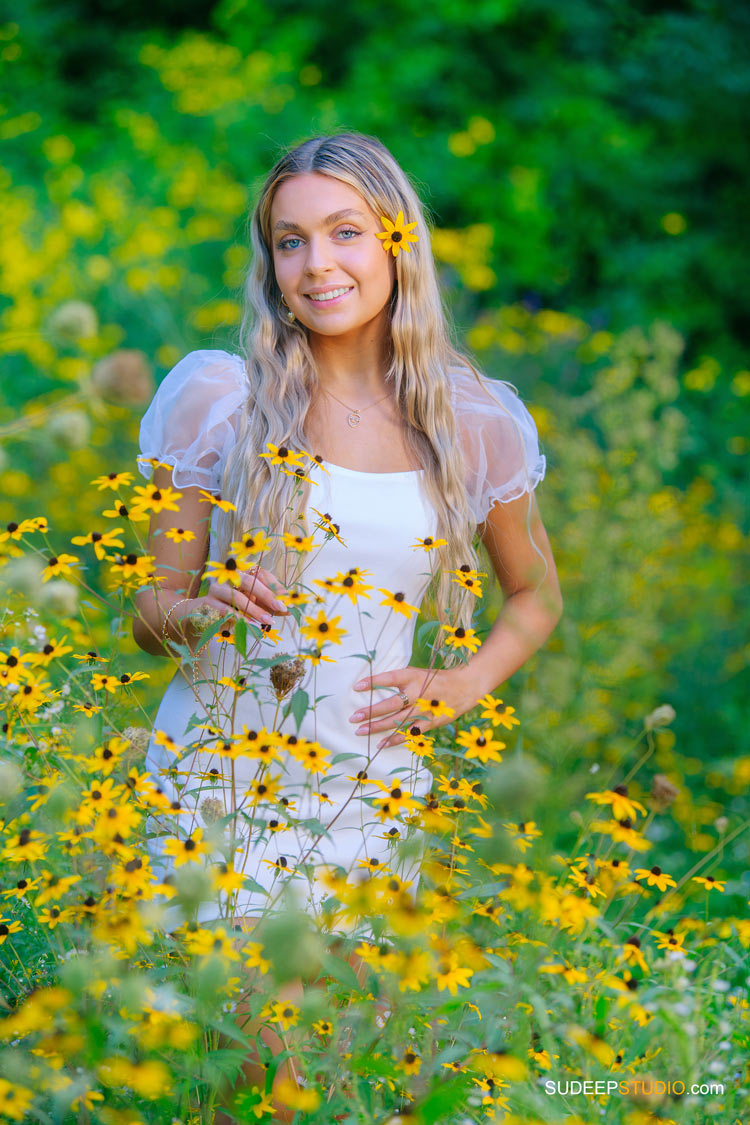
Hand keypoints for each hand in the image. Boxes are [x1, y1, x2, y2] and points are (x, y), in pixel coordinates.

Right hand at [201, 564, 289, 627]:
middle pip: (248, 580)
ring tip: (268, 620)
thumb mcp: (253, 603)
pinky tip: (252, 625)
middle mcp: (228, 577)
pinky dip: (241, 618)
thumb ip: (269, 605)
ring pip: (237, 597)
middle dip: (267, 594)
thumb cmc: (232, 607)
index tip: (287, 598)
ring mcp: (217, 589)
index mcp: (241, 572)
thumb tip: (289, 610)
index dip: (274, 585)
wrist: (203, 615)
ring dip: (255, 610)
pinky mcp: (208, 603)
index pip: (260, 573)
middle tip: (281, 607)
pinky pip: (227, 610)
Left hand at [350, 664, 481, 748]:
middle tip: (354, 717)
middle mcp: (418, 692)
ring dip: (378, 727)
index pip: (390, 678)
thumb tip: (376, 683)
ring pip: (398, 721)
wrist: (466, 686)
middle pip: (391, 704)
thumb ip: (401, 679)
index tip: (357, 686)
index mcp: (414, 676)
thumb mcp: (419, 673)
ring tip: (360, 731)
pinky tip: (381, 744)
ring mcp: (424, 709)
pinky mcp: (430, 722)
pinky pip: (410, 732)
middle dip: (371, 711)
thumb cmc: (437, 679)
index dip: (373, 682)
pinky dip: (395, 739)